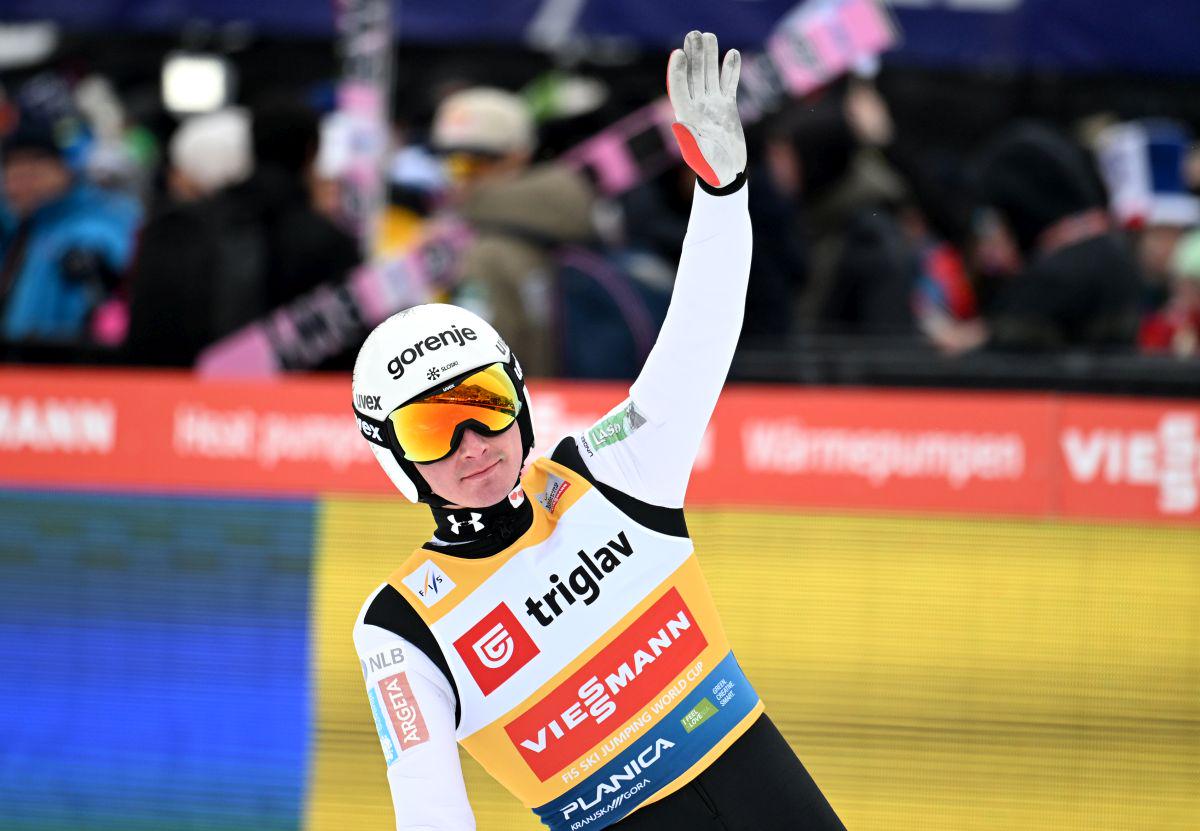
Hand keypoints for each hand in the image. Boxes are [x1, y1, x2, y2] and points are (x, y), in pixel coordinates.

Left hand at [667, 31, 745, 189]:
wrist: (727, 175)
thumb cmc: (712, 170)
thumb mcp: (701, 158)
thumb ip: (692, 142)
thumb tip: (681, 125)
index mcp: (687, 118)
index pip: (679, 90)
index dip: (678, 72)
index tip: (679, 54)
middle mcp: (698, 108)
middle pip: (694, 77)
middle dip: (694, 55)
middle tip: (693, 34)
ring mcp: (713, 106)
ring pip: (710, 76)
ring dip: (709, 56)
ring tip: (708, 35)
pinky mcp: (727, 107)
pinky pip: (728, 84)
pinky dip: (730, 70)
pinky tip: (732, 54)